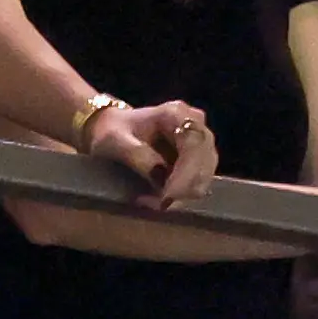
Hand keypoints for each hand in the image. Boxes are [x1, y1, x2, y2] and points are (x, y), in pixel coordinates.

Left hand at [84, 99, 215, 208]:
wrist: (112, 129)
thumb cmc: (111, 131)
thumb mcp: (115, 140)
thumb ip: (137, 155)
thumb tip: (160, 177)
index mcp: (176, 113)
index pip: (195, 145)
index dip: (186, 174)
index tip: (167, 196)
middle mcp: (195, 124)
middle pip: (206, 162)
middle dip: (183, 189)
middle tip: (155, 204)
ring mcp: (200, 142)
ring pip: (204, 176)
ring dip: (181, 195)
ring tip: (151, 201)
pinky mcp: (198, 159)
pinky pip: (197, 182)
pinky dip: (180, 195)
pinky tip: (157, 198)